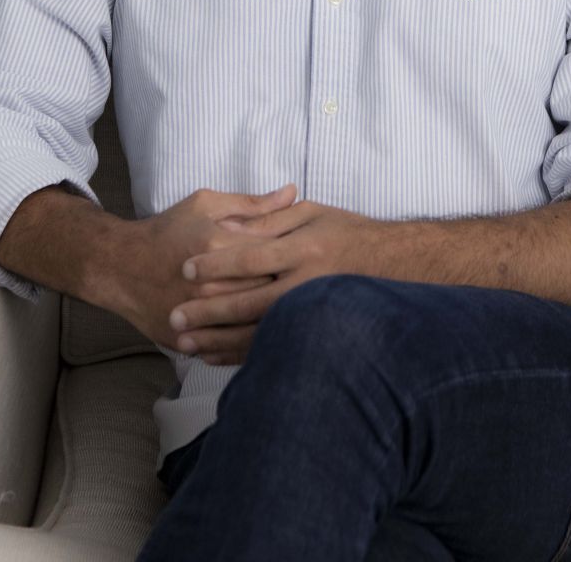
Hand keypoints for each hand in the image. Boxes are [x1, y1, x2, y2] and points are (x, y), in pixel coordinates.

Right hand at [110, 183, 298, 351]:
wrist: (120, 266)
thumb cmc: (168, 230)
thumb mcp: (206, 205)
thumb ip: (252, 203)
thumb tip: (293, 192)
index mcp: (216, 245)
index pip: (271, 253)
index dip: (294, 255)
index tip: (308, 254)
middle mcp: (208, 283)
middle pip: (267, 290)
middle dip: (290, 287)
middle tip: (307, 283)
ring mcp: (198, 314)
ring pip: (253, 322)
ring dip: (278, 316)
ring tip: (297, 308)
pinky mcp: (189, 338)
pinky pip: (230, 345)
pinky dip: (251, 341)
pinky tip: (269, 333)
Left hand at [168, 200, 379, 365]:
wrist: (395, 262)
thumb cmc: (347, 232)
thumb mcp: (312, 213)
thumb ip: (271, 216)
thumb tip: (231, 225)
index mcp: (305, 248)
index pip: (252, 256)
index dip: (217, 264)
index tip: (187, 269)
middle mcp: (308, 283)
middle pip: (249, 300)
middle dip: (209, 311)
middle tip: (175, 315)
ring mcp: (312, 313)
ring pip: (257, 332)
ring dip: (219, 339)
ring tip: (184, 343)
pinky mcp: (314, 333)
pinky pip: (273, 347)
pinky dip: (240, 355)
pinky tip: (214, 357)